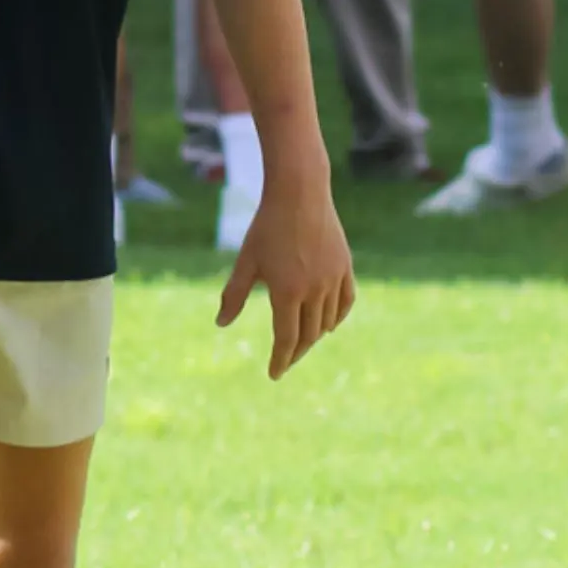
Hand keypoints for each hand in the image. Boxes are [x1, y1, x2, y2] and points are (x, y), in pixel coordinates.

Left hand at [216, 181, 354, 379]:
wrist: (299, 193)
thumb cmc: (266, 227)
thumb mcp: (246, 261)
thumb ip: (234, 295)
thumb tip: (221, 323)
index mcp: (287, 292)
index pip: (286, 339)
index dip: (280, 360)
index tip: (274, 374)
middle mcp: (314, 290)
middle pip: (308, 335)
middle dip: (296, 352)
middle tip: (285, 361)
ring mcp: (333, 279)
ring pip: (327, 322)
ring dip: (314, 337)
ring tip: (302, 343)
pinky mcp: (346, 267)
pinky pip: (345, 302)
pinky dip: (336, 318)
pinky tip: (328, 324)